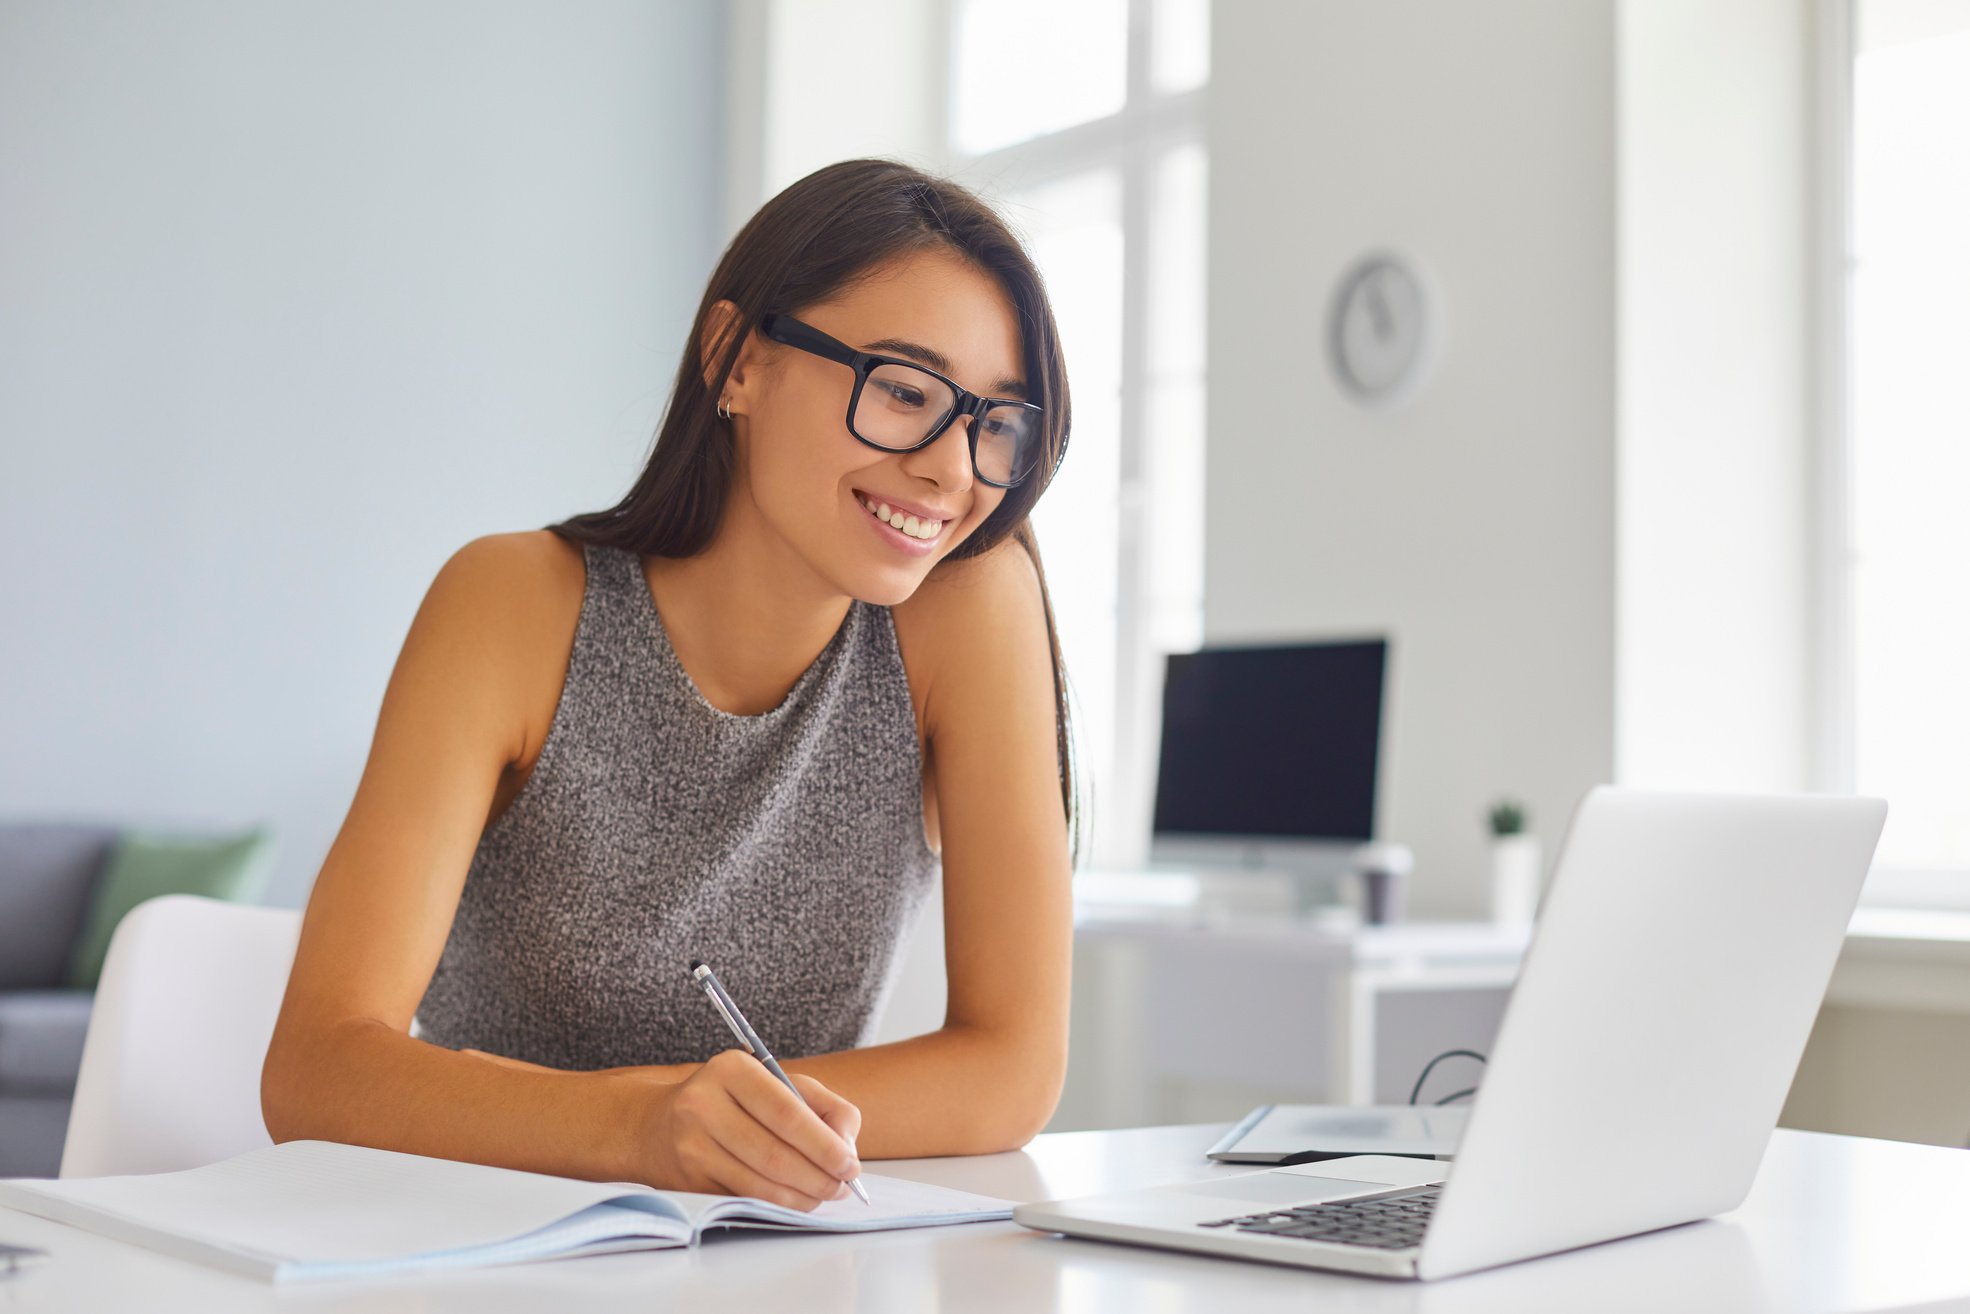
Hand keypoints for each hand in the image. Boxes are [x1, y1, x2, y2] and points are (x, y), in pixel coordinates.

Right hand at [635, 1049, 862, 1209]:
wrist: (658, 1125)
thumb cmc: (732, 1101)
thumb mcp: (776, 1083)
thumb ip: (822, 1106)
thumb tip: (846, 1146)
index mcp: (732, 1070)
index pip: (786, 1112)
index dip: (824, 1144)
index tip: (850, 1164)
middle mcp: (704, 1104)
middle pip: (775, 1154)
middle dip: (819, 1177)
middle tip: (844, 1187)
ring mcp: (691, 1145)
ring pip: (760, 1184)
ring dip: (802, 1197)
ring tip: (824, 1195)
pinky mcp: (687, 1181)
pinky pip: (744, 1200)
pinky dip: (777, 1206)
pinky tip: (795, 1200)